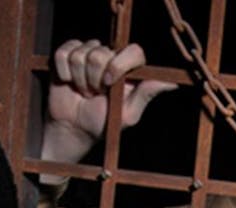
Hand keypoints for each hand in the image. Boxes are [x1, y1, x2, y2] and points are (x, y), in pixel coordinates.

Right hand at [40, 39, 177, 175]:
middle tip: (95, 95)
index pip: (132, 50)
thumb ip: (147, 94)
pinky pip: (64, 53)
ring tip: (84, 92)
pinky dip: (63, 71)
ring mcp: (89, 53)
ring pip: (81, 53)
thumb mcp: (128, 114)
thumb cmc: (104, 123)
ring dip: (79, 79)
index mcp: (130, 67)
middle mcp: (111, 56)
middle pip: (100, 52)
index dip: (118, 64)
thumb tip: (172, 83)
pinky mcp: (68, 54)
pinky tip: (68, 82)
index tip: (108, 84)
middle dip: (94, 79)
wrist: (74, 130)